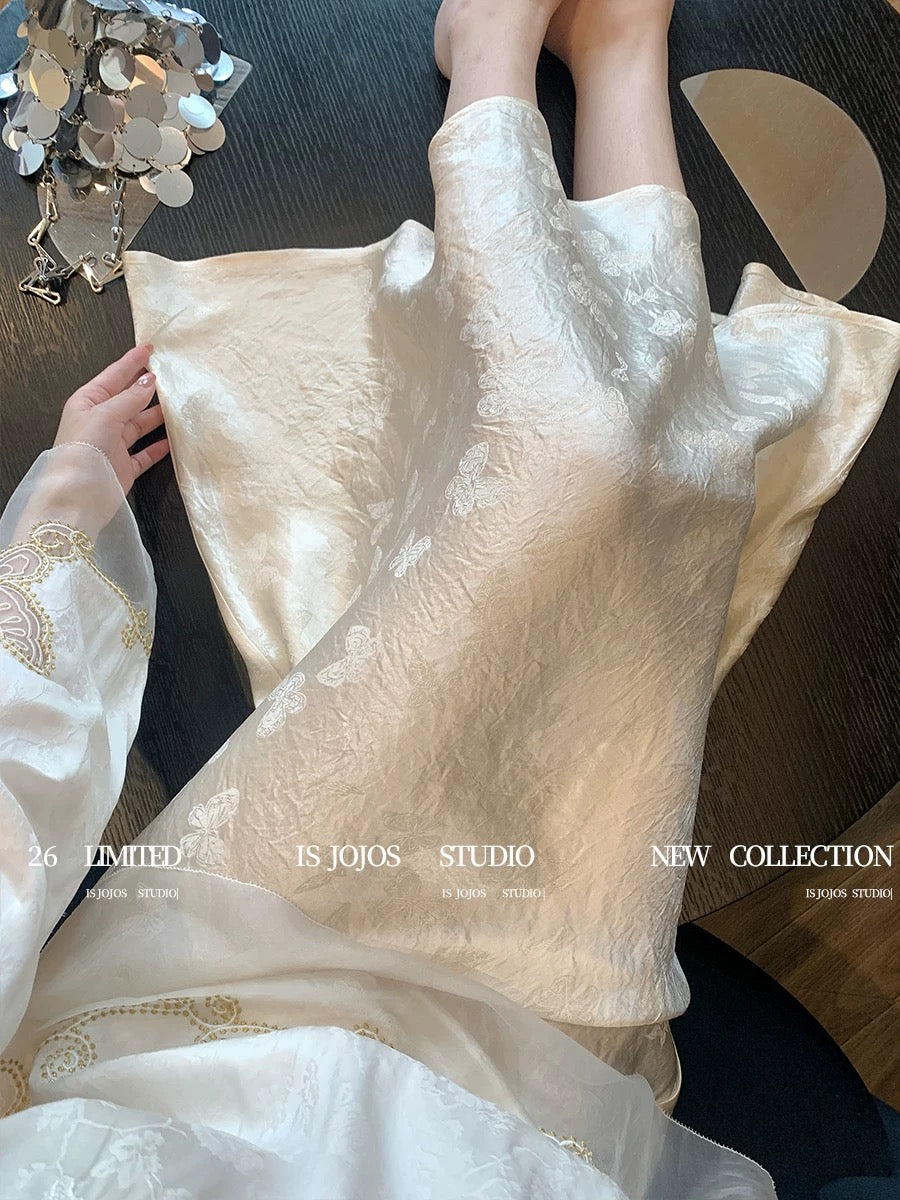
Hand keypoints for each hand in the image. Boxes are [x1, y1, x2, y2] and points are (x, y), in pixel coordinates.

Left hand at [54, 343, 169, 495]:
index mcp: (88, 403)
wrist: (77, 495)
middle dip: (147, 387)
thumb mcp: (105, 415)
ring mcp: (113, 444)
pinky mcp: (124, 466)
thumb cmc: (82, 451)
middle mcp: (100, 422)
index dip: (132, 362)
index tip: (149, 349)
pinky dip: (159, 446)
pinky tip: (173, 439)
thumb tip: (150, 381)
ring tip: (177, 403)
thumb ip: (130, 398)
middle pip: (128, 399)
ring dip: (157, 415)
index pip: (114, 376)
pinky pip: (145, 452)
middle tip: (169, 375)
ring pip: (139, 424)